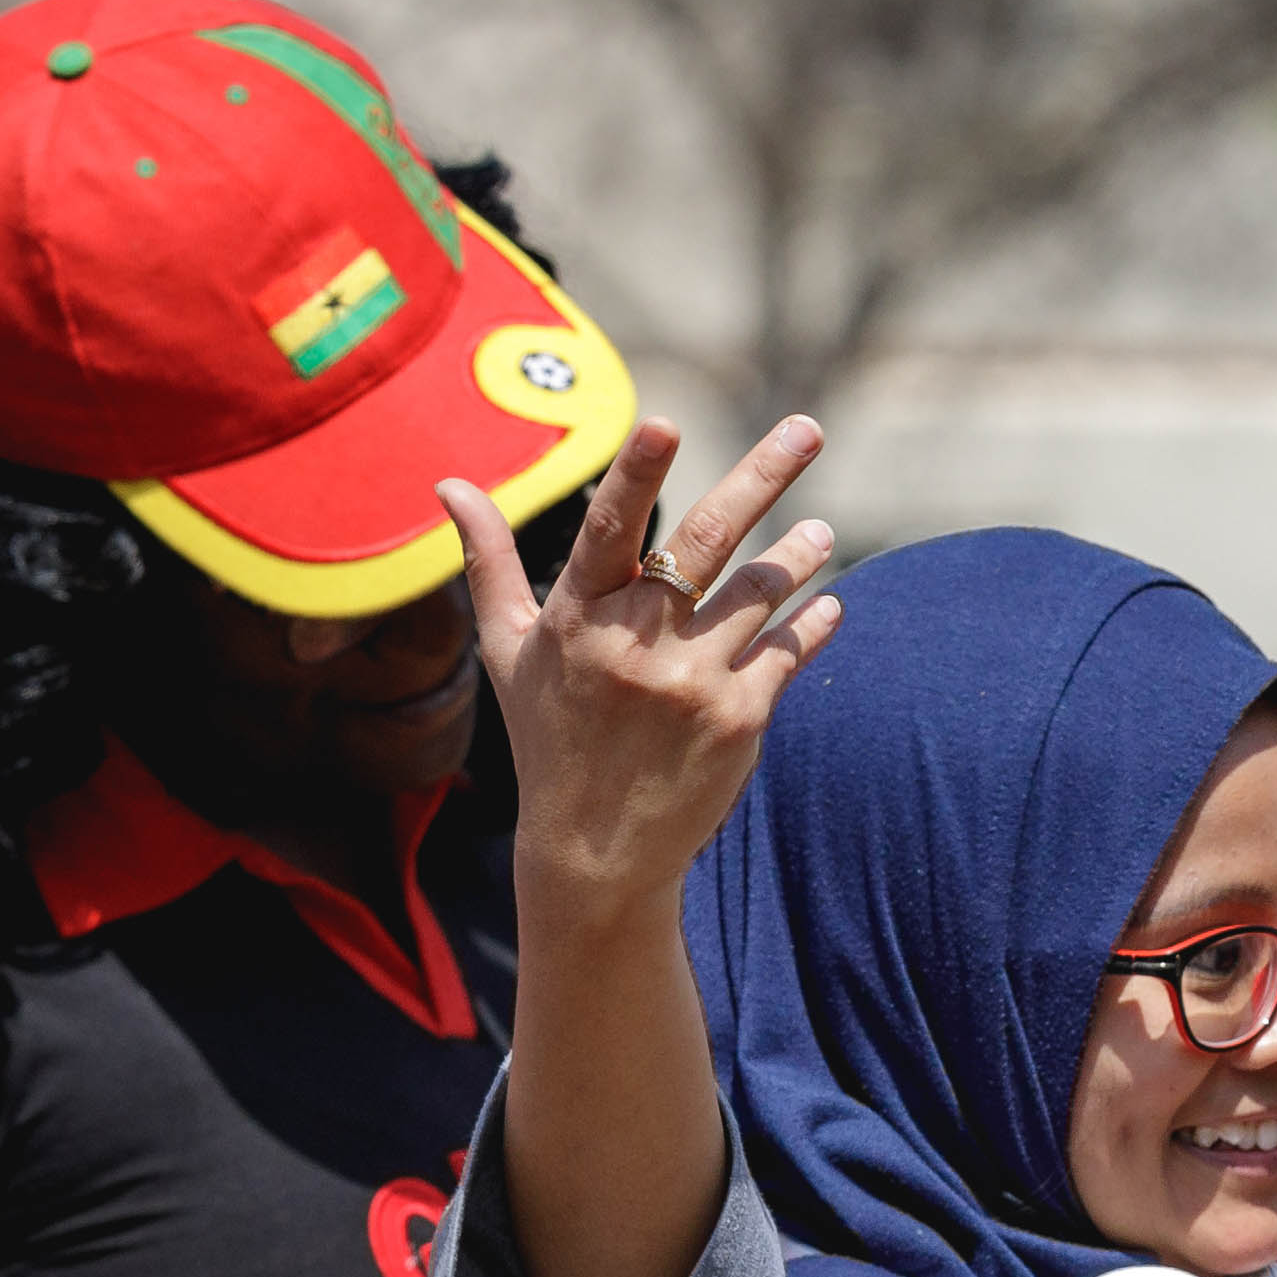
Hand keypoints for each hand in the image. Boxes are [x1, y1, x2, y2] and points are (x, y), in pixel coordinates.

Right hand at [459, 415, 838, 919]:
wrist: (595, 851)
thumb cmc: (548, 736)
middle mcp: (634, 644)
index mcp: (576, 617)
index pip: (608, 531)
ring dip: (797, 555)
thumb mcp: (508, 650)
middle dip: (762, 477)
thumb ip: (488, 560)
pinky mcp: (739, 720)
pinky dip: (812, 623)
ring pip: (760, 592)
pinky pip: (787, 651)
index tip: (664, 424)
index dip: (635, 477)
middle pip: (708, 542)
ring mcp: (692, 682)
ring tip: (819, 535)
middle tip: (807, 428)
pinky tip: (828, 602)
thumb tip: (449, 485)